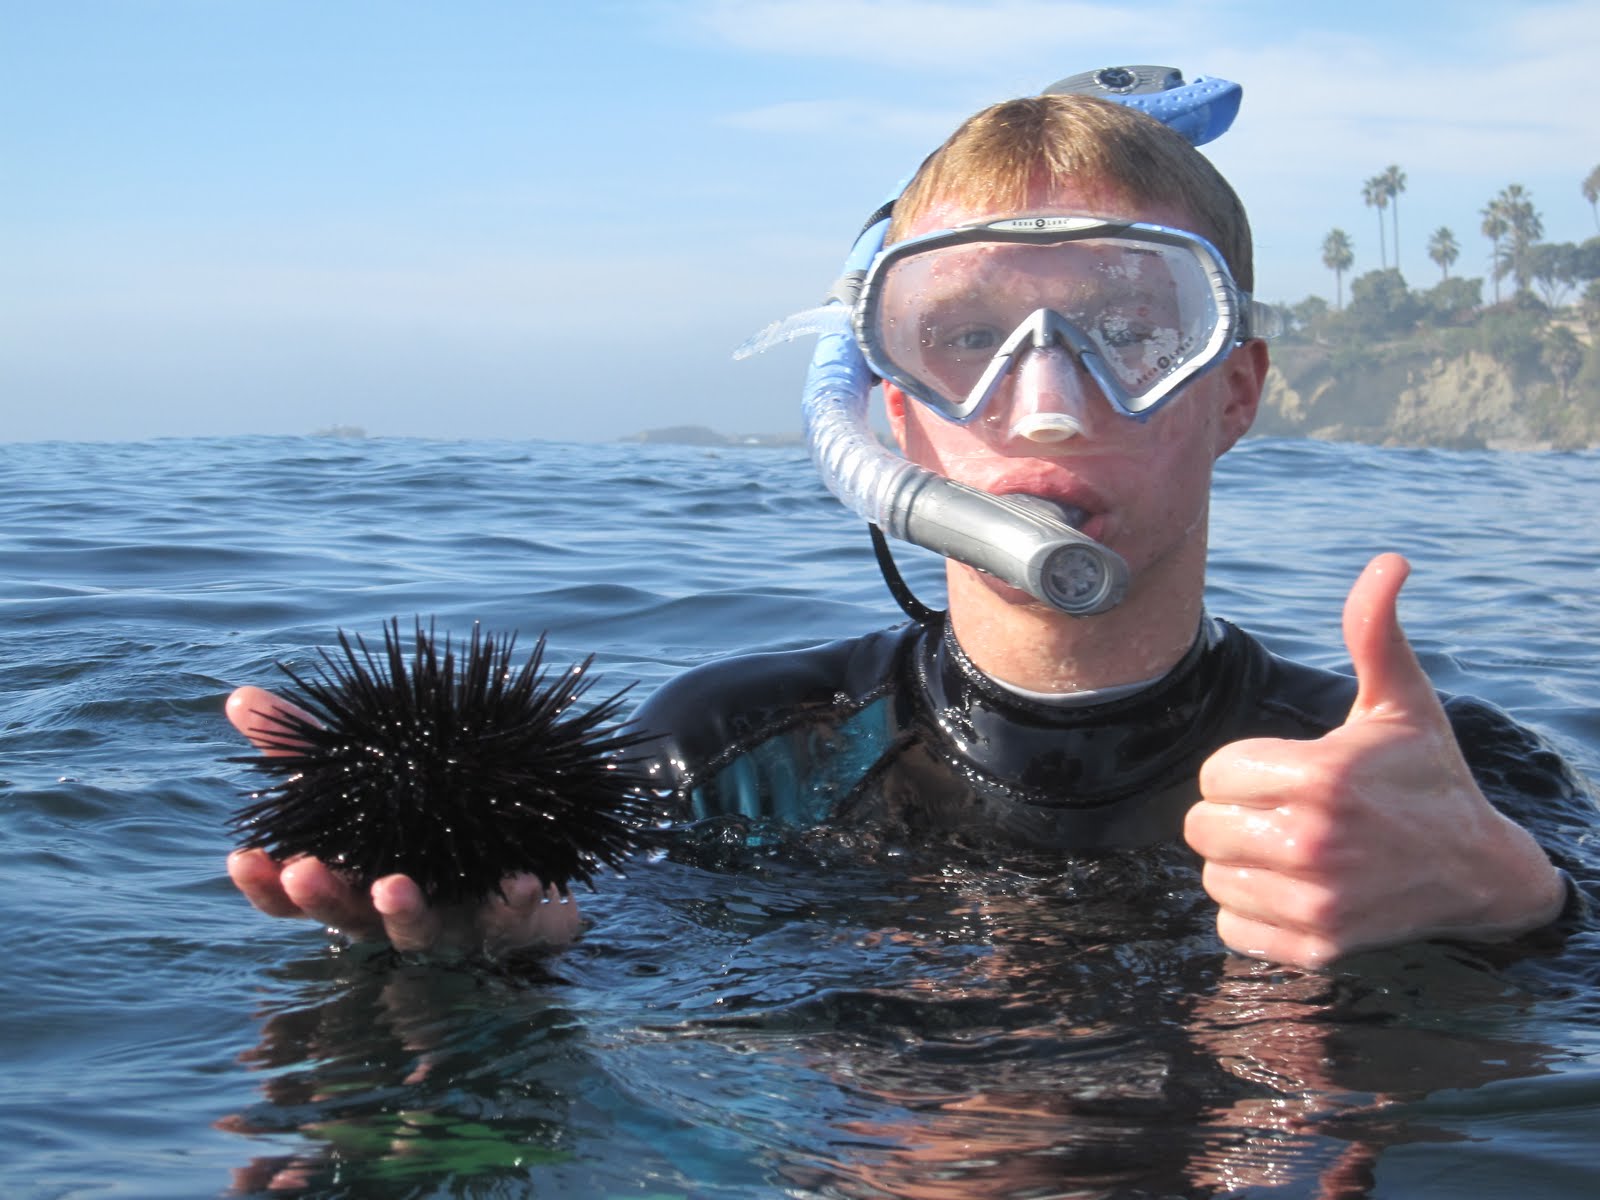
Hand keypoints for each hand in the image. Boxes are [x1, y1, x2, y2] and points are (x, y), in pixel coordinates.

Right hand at [225, 686, 580, 954]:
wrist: (523, 866)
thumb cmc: (425, 828)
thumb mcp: (369, 787)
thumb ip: (307, 750)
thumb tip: (240, 698)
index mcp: (356, 883)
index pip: (294, 897)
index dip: (265, 886)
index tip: (241, 858)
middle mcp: (395, 914)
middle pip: (350, 918)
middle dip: (324, 899)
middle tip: (305, 873)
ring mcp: (452, 926)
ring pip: (421, 931)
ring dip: (404, 913)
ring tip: (391, 888)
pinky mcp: (512, 927)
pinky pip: (517, 921)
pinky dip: (517, 904)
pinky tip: (522, 881)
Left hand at [1185, 554, 1564, 967]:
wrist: (1480, 871)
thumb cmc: (1426, 776)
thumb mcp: (1400, 702)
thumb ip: (1374, 632)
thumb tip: (1389, 560)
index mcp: (1321, 777)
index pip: (1214, 773)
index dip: (1240, 769)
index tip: (1282, 772)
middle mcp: (1313, 843)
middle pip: (1200, 826)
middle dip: (1231, 814)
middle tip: (1279, 811)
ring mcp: (1316, 903)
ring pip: (1212, 877)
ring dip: (1238, 863)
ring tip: (1288, 849)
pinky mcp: (1317, 948)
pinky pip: (1230, 927)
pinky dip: (1248, 911)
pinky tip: (1290, 889)